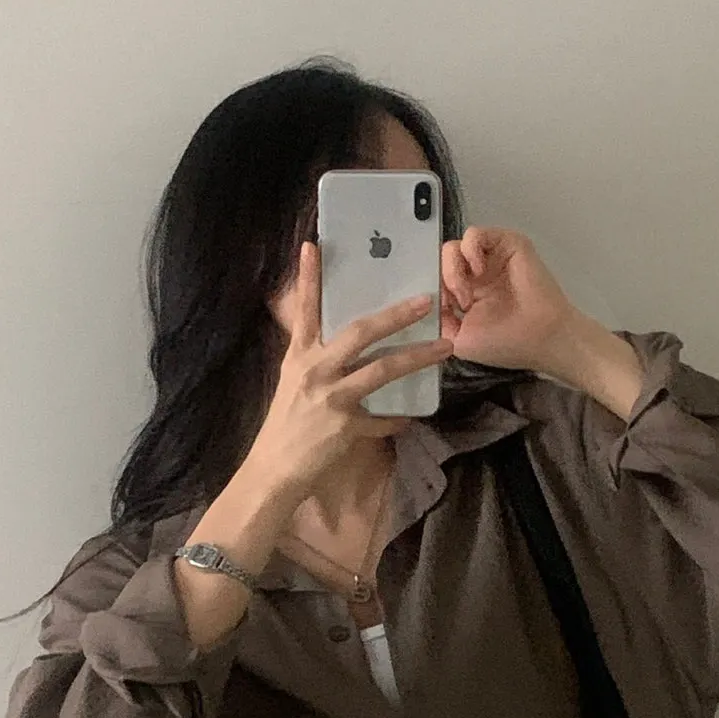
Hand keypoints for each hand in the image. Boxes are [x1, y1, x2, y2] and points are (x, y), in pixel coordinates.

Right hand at [245, 240, 454, 499]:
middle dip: (396, 315)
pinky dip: (396, 419)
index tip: (315, 246)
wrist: (273, 470)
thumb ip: (316, 361)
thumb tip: (342, 345)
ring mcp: (330, 398)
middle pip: (360, 332)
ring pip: (381, 370)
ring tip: (445, 348)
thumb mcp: (293, 384)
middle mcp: (314, 370)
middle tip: (426, 301)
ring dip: (417, 357)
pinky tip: (409, 417)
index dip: (308, 278)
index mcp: (299, 356)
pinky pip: (381, 420)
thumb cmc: (285, 427)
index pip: (305, 311)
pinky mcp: (344, 427)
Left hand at [439, 226, 578, 373]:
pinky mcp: (505, 244)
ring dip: (454, 270)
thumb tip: (427, 303)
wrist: (540, 337)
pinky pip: (474, 234)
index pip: (435, 278)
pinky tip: (479, 270)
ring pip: (454, 247)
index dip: (431, 289)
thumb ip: (439, 321)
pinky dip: (470, 250)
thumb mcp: (458, 340)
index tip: (439, 308)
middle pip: (442, 261)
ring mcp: (490, 259)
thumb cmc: (507, 343)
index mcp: (465, 294)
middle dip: (443, 282)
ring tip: (468, 294)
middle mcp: (475, 274)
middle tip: (459, 304)